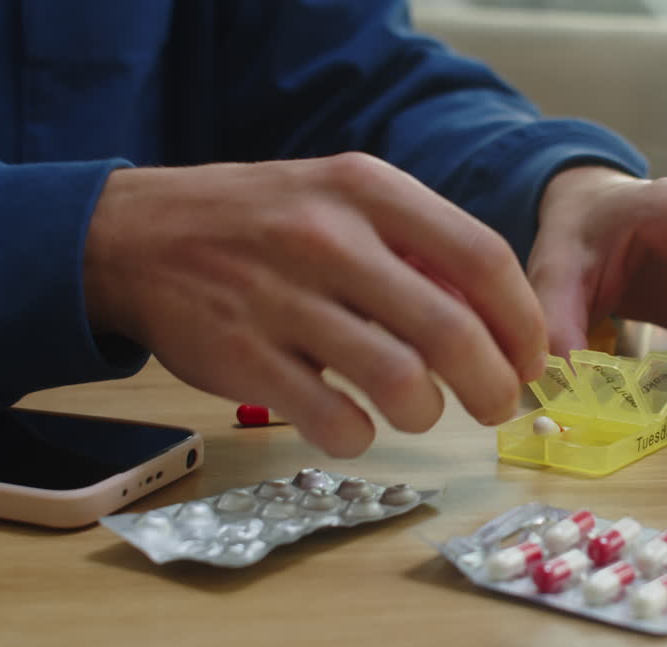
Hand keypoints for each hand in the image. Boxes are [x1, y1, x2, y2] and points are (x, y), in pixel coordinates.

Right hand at [84, 153, 546, 455]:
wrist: (134, 236)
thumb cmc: (262, 224)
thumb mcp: (342, 200)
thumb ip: (419, 248)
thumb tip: (503, 319)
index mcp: (367, 190)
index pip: (482, 257)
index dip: (523, 322)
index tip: (533, 360)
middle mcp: (328, 238)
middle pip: (452, 329)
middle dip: (494, 385)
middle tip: (497, 407)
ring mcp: (281, 299)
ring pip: (400, 382)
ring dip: (427, 413)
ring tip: (419, 410)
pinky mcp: (243, 358)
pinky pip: (334, 420)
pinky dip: (360, 436)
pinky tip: (356, 423)